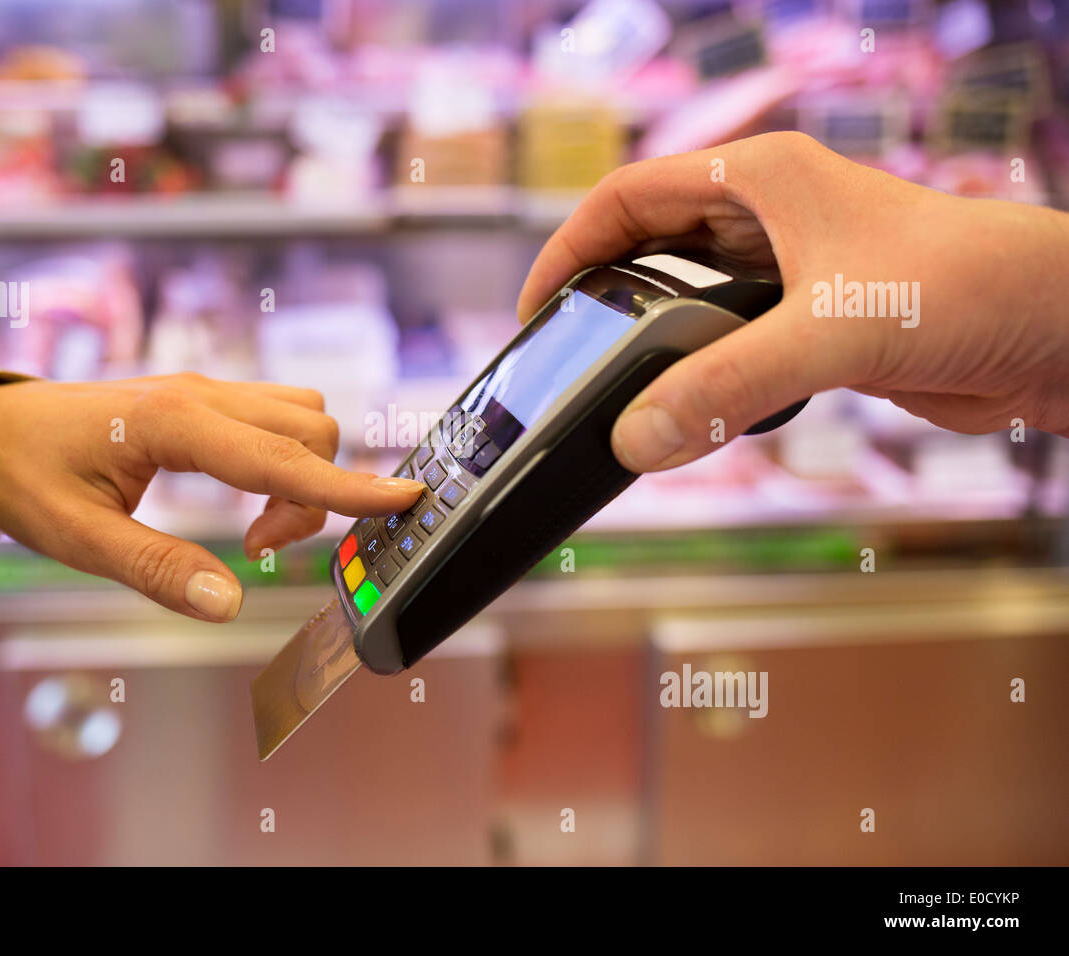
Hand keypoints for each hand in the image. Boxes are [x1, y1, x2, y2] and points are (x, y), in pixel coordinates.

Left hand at [0, 373, 423, 621]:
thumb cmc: (24, 477)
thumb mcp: (77, 538)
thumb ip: (156, 569)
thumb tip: (229, 602)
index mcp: (172, 422)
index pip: (281, 458)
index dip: (347, 486)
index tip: (405, 498)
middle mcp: (200, 394)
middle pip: (310, 430)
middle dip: (314, 495)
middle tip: (259, 546)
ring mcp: (206, 389)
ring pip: (303, 416)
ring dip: (303, 473)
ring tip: (253, 525)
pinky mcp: (205, 398)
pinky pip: (277, 416)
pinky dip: (286, 458)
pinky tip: (246, 495)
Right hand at [518, 131, 1068, 473]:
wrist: (1055, 331)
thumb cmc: (968, 286)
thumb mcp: (831, 331)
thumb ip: (726, 384)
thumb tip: (634, 438)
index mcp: (758, 180)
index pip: (627, 198)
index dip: (569, 247)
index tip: (534, 307)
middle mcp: (767, 218)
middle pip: (648, 248)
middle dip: (602, 297)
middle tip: (565, 358)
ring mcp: (790, 271)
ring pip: (688, 301)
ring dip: (651, 344)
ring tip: (613, 392)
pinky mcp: (813, 323)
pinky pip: (728, 346)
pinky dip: (698, 376)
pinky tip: (690, 409)